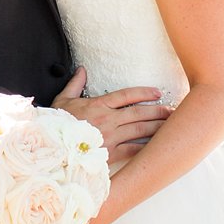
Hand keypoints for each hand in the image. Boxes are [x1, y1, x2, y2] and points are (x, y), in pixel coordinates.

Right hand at [52, 66, 170, 165]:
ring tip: (171, 126)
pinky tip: (157, 146)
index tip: (157, 93)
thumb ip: (75, 84)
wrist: (50, 146)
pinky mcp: (110, 154)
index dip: (144, 93)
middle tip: (173, 111)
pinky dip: (146, 148)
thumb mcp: (63, 100)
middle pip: (139, 113)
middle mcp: (107, 120)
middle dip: (158, 111)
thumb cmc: (55, 123)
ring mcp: (110, 137)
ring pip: (140, 131)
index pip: (127, 95)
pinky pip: (133, 150)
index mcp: (97, 105)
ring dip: (157, 128)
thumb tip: (82, 69)